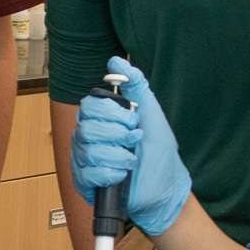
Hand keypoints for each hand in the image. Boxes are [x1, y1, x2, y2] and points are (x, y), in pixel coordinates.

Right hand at [70, 56, 192, 235]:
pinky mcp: (86, 182)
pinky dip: (112, 173)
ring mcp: (84, 160)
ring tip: (132, 160)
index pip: (90, 105)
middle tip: (134, 140)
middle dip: (117, 135)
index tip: (133, 121)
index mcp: (101, 119)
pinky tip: (122, 175)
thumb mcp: (150, 112)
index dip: (112, 113)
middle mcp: (88, 138)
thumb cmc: (158, 152)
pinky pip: (90, 173)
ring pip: (89, 151)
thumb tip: (115, 61)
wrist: (165, 188)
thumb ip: (135, 84)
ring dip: (118, 156)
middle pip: (87, 127)